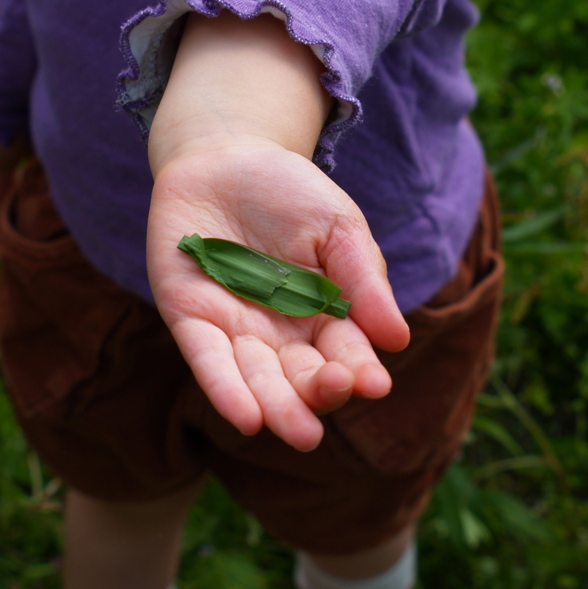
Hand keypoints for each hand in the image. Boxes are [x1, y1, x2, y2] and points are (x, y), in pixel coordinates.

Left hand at [148, 139, 409, 451]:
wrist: (224, 155)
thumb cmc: (290, 193)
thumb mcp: (338, 227)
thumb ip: (363, 280)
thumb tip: (396, 339)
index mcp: (322, 317)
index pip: (344, 354)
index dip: (359, 370)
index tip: (374, 382)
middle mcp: (279, 335)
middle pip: (301, 378)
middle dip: (318, 394)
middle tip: (334, 394)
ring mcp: (233, 330)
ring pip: (257, 379)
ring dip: (277, 407)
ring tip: (301, 433)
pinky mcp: (191, 320)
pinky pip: (208, 361)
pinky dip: (225, 390)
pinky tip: (245, 418)